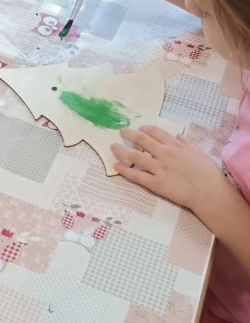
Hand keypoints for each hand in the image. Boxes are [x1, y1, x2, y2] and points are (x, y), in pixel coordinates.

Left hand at [111, 126, 227, 212]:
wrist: (210, 193)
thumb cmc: (208, 173)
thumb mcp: (200, 153)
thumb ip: (188, 143)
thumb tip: (178, 135)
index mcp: (175, 146)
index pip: (154, 132)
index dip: (143, 129)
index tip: (138, 129)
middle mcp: (164, 154)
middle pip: (141, 140)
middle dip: (128, 134)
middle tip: (121, 132)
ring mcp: (159, 168)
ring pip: (135, 156)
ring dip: (121, 150)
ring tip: (113, 147)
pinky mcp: (156, 183)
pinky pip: (137, 175)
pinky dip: (124, 170)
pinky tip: (116, 166)